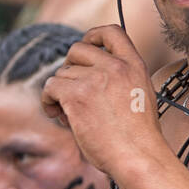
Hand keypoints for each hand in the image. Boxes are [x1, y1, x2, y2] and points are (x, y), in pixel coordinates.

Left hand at [40, 24, 166, 175]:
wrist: (139, 157)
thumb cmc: (139, 138)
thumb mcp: (140, 96)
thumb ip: (120, 80)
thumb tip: (85, 77)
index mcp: (135, 65)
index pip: (112, 32)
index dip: (93, 35)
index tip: (86, 47)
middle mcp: (115, 67)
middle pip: (77, 50)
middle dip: (69, 68)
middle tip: (70, 90)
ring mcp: (96, 79)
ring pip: (61, 73)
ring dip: (59, 92)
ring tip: (68, 113)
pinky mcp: (77, 95)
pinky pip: (50, 88)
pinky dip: (48, 101)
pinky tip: (57, 114)